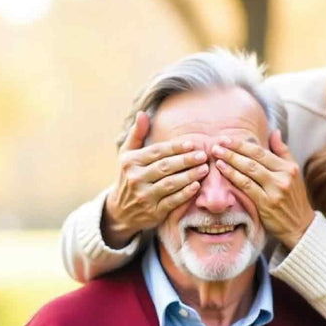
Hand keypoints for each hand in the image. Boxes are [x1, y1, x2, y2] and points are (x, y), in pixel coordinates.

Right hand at [102, 111, 209, 247]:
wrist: (121, 210)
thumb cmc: (128, 176)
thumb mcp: (127, 155)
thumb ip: (137, 135)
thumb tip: (143, 113)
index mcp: (130, 161)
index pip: (156, 152)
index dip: (175, 147)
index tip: (191, 144)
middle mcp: (136, 178)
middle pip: (165, 167)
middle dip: (186, 160)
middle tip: (203, 155)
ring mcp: (145, 196)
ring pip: (170, 183)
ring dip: (189, 176)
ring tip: (205, 169)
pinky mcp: (154, 212)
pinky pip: (173, 201)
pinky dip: (185, 194)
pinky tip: (197, 186)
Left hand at [213, 130, 314, 249]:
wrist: (300, 227)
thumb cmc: (294, 200)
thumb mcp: (294, 174)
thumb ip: (283, 153)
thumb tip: (275, 132)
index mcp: (289, 169)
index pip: (261, 152)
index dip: (242, 144)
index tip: (227, 139)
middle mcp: (283, 178)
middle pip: (253, 159)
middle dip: (233, 150)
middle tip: (216, 144)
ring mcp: (275, 191)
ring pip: (249, 170)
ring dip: (230, 160)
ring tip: (216, 154)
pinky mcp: (267, 204)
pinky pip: (246, 186)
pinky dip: (233, 175)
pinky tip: (222, 169)